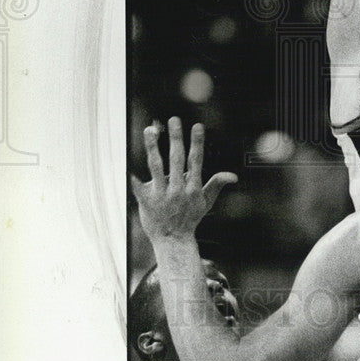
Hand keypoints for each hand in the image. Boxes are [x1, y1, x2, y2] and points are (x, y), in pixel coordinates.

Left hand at [131, 117, 236, 242]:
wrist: (173, 241)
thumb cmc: (190, 218)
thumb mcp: (206, 202)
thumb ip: (217, 184)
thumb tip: (233, 176)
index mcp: (192, 187)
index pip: (196, 160)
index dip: (197, 143)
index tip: (197, 126)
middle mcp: (177, 189)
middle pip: (176, 159)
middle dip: (175, 138)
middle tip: (174, 120)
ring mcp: (162, 195)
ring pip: (156, 167)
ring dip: (153, 147)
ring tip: (151, 130)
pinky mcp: (147, 201)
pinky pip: (139, 186)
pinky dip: (133, 177)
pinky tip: (126, 163)